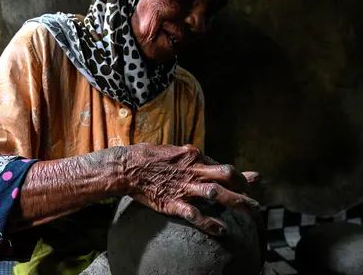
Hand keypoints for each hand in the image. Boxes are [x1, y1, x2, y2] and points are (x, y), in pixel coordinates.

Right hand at [124, 143, 259, 235]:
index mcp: (193, 156)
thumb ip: (189, 155)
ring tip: (253, 211)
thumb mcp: (173, 151)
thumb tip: (200, 155)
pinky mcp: (173, 202)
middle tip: (254, 200)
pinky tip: (221, 230)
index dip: (239, 176)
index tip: (248, 183)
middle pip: (228, 175)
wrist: (127, 167)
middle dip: (245, 187)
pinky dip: (210, 223)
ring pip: (217, 193)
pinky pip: (195, 214)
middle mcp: (193, 169)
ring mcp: (184, 186)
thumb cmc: (149, 157)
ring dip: (238, 202)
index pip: (222, 165)